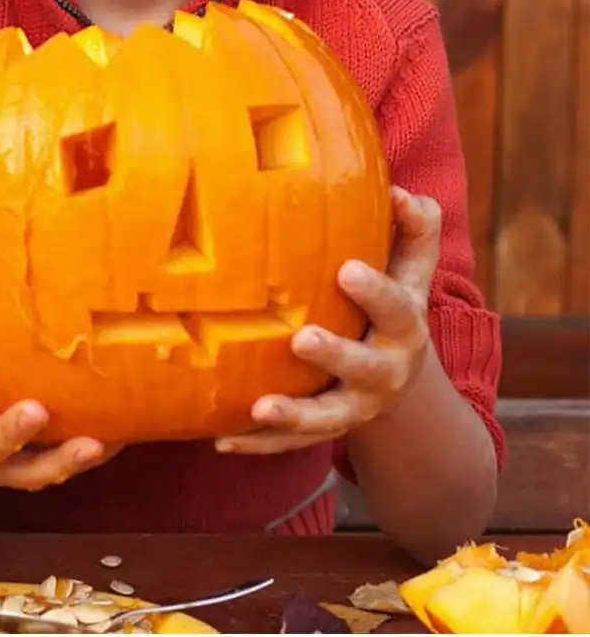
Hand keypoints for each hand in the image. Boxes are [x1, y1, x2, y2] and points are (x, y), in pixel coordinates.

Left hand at [216, 186, 439, 455]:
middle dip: (336, 354)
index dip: (375, 291)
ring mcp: (354, 406)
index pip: (396, 308)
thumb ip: (414, 229)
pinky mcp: (323, 431)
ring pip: (327, 417)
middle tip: (302, 338)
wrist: (401, 382)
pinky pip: (290, 443)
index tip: (347, 270)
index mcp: (405, 327)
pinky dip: (257, 442)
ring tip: (260, 407)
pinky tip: (222, 439)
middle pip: (365, 368)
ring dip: (294, 415)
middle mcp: (384, 372)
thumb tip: (404, 192)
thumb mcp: (411, 271)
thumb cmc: (392, 305)